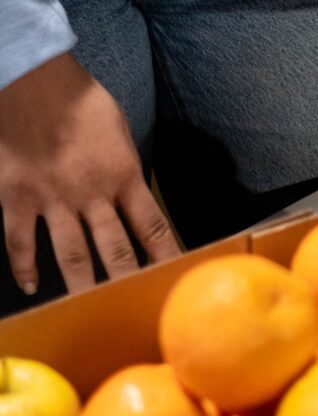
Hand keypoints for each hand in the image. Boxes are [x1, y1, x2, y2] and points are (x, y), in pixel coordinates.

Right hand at [0, 54, 180, 294]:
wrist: (31, 78)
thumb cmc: (79, 100)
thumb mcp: (120, 133)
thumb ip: (126, 169)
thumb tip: (133, 195)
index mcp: (124, 177)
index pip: (153, 228)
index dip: (167, 257)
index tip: (176, 280)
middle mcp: (92, 194)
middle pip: (116, 250)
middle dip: (128, 283)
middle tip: (137, 309)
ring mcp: (52, 199)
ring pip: (72, 254)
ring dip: (82, 286)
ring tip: (90, 311)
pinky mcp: (15, 196)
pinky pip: (20, 240)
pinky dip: (25, 265)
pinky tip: (32, 286)